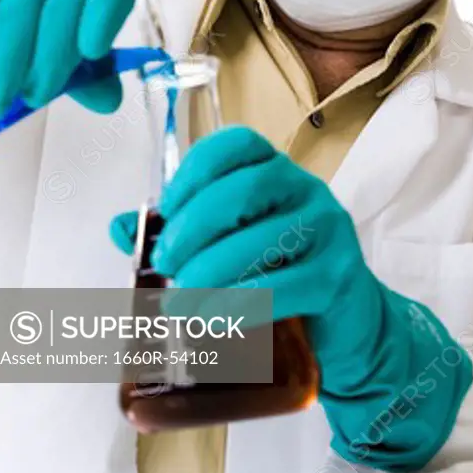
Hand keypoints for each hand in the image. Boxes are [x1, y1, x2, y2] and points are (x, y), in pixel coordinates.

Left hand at [111, 126, 472, 471]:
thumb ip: (183, 233)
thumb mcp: (237, 247)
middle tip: (167, 264)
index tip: (166, 211)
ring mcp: (328, 231)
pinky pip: (282, 286)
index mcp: (279, 172)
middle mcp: (308, 191)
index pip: (237, 145)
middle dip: (193, 227)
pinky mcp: (338, 277)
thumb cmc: (285, 278)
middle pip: (244, 188)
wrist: (350, 328)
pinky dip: (238, 304)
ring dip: (210, 272)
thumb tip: (122, 229)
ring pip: (261, 239)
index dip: (193, 171)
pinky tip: (211, 320)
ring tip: (179, 301)